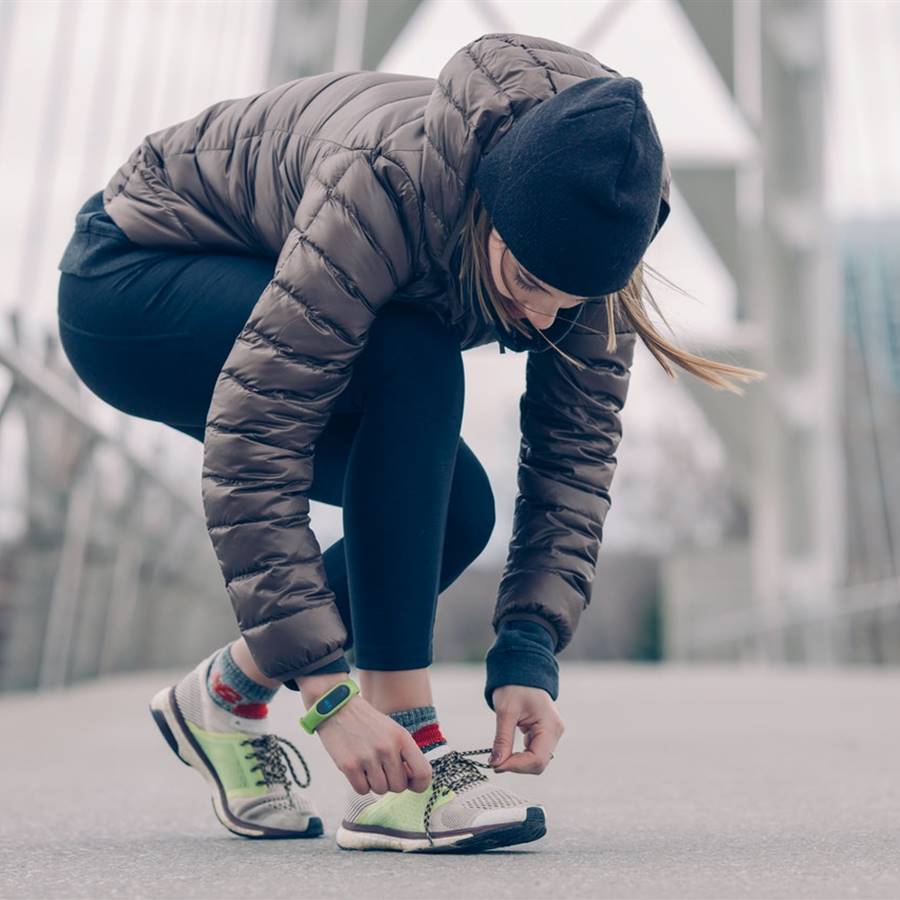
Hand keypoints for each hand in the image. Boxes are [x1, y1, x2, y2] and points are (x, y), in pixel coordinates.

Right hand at [297, 673, 431, 794]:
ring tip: (368, 765)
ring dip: (375, 783)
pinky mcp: (349, 766)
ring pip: (381, 790)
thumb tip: (413, 783)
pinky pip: (362, 790)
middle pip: (399, 787)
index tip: (412, 784)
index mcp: (402, 738)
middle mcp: (387, 748)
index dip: (420, 784)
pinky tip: (357, 769)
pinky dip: (360, 784)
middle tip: (382, 769)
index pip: (423, 772)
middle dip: (391, 782)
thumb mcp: (393, 731)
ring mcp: (368, 757)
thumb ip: (405, 754)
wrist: (337, 708)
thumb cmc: (368, 723)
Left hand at [489, 684, 564, 774]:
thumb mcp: (506, 711)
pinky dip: (519, 757)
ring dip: (517, 763)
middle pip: (538, 763)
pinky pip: (533, 754)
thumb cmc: (515, 686)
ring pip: (536, 761)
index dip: (516, 766)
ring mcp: (550, 735)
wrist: (521, 672)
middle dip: (517, 766)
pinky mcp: (543, 735)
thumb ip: (502, 739)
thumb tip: (496, 763)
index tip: (496, 765)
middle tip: (495, 763)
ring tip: (499, 756)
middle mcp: (555, 733)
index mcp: (551, 726)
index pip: (537, 759)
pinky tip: (507, 752)